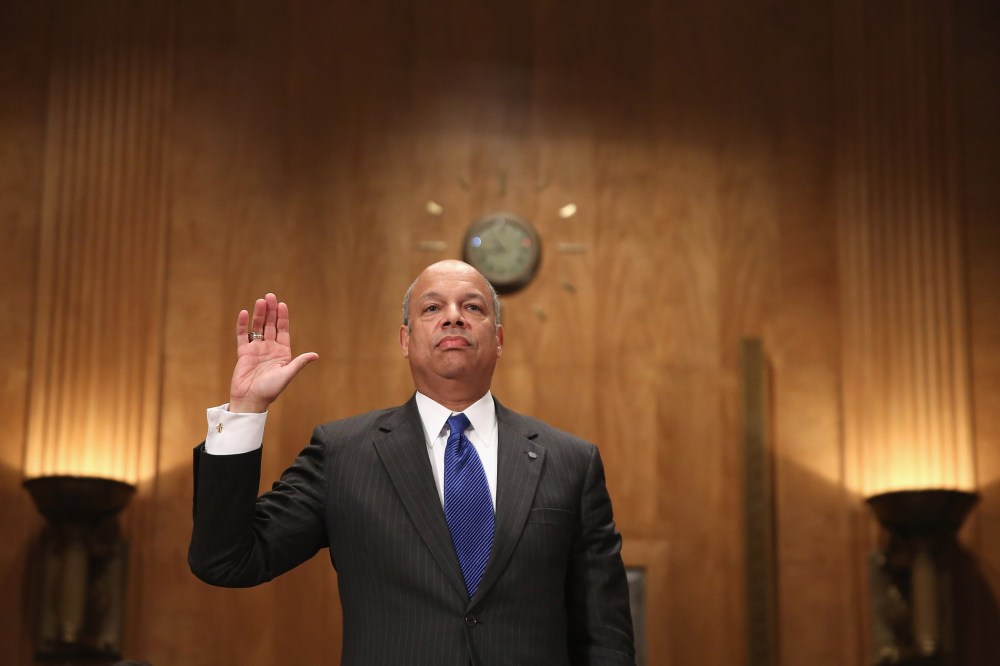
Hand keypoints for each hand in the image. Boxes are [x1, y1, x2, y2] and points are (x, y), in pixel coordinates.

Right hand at [228, 293, 317, 412]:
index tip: (282, 304)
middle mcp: (270, 348)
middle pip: (270, 325)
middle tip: (270, 296)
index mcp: (282, 352)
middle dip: (271, 311)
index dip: (282, 317)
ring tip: (260, 301)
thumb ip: (299, 363)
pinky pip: (242, 335)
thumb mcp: (287, 374)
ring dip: (259, 314)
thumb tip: (315, 355)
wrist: (250, 400)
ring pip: (257, 327)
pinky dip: (242, 324)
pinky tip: (244, 313)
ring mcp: (256, 349)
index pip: (283, 330)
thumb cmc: (270, 390)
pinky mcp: (243, 353)